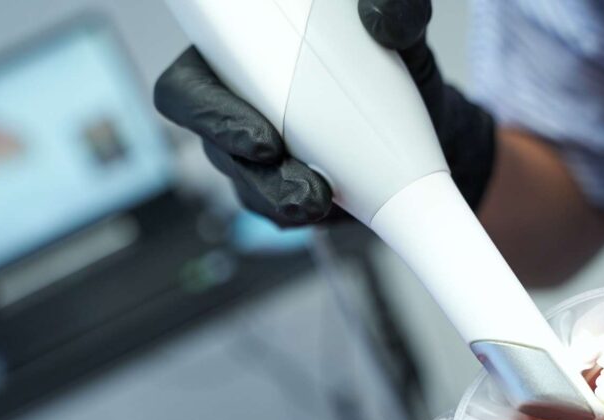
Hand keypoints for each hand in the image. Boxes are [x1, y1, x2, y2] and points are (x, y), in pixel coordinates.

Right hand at [154, 0, 495, 226]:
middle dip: (253, 175)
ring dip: (282, 199)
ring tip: (326, 202)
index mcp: (235, 56)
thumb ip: (394, 10)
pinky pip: (274, 213)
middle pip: (211, 147)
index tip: (265, 141)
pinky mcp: (272, 193)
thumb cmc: (387, 65)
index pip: (186, 88)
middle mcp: (233, 105)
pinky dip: (303, 215)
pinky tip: (333, 209)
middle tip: (304, 189)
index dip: (208, 116)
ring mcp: (249, 156)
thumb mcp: (398, 34)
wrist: (417, 123)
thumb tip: (382, 14)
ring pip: (245, 186)